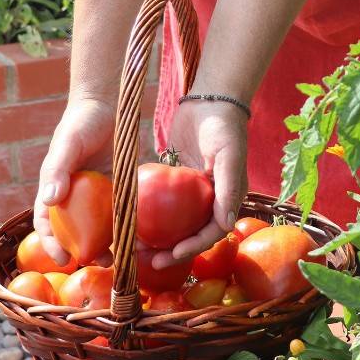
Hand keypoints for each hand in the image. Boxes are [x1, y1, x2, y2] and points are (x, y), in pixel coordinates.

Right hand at [33, 96, 115, 265]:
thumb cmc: (80, 123)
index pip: (46, 223)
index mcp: (54, 189)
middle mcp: (73, 196)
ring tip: (116, 258)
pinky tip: (135, 238)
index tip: (63, 259)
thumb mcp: (67, 144)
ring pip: (97, 228)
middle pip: (73, 232)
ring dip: (104, 245)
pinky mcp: (116, 190)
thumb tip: (49, 200)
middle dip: (81, 251)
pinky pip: (118, 213)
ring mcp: (95, 195)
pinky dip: (123, 227)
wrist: (106, 106)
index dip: (51, 244)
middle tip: (95, 262)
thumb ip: (57, 170)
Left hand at [148, 99, 247, 268]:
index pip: (211, 233)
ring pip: (175, 223)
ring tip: (135, 245)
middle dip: (171, 250)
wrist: (210, 99)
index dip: (192, 248)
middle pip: (191, 234)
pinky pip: (163, 203)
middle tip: (148, 259)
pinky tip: (130, 218)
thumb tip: (226, 225)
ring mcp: (194, 192)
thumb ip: (229, 189)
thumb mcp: (228, 156)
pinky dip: (150, 213)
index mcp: (227, 200)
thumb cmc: (224, 126)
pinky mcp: (178, 180)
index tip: (170, 256)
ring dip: (158, 236)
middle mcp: (211, 201)